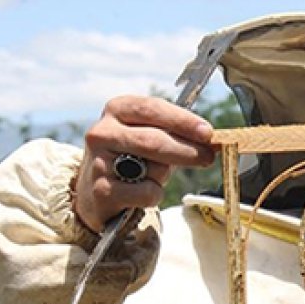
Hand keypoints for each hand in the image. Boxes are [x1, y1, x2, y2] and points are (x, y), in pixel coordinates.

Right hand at [74, 95, 215, 232]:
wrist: (94, 192)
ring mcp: (99, 162)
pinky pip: (147, 192)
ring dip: (165, 174)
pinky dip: (154, 194)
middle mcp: (103, 132)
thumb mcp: (146, 135)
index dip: (183, 121)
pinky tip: (142, 192)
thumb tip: (210, 140)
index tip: (207, 133)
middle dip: (187, 150)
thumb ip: (175, 133)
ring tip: (154, 174)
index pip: (153, 109)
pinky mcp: (101, 191)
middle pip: (155, 140)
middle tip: (208, 157)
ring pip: (154, 168)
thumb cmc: (130, 158)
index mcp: (117, 109)